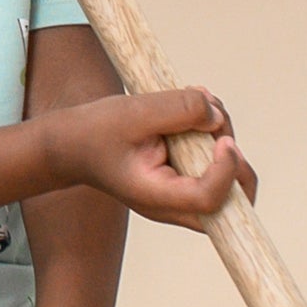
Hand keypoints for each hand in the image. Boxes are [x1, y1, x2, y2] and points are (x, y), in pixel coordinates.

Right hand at [47, 86, 257, 228]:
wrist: (72, 145)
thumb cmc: (95, 133)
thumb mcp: (133, 112)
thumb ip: (178, 109)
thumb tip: (217, 116)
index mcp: (155, 197)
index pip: (209, 200)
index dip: (227, 171)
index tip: (223, 138)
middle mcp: (172, 205)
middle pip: (231, 202)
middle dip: (235, 158)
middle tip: (213, 117)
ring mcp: (179, 195)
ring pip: (227, 180)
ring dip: (222, 138)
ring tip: (197, 101)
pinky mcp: (182, 180)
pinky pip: (213, 166)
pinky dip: (211, 137)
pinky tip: (193, 112)